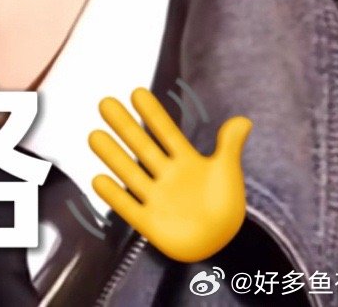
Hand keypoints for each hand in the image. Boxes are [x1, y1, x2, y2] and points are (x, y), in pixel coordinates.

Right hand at [88, 87, 251, 262]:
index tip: (138, 92)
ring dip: (113, 156)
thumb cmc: (225, 205)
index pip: (166, 132)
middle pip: (142, 147)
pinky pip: (129, 208)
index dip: (153, 114)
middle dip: (124, 126)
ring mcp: (156, 198)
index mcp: (184, 161)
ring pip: (130, 173)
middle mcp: (165, 175)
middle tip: (106, 103)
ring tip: (94, 135)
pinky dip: (114, 196)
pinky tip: (98, 180)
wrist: (222, 245)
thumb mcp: (228, 172)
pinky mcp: (150, 223)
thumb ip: (230, 146)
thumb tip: (243, 120)